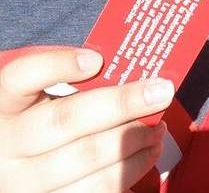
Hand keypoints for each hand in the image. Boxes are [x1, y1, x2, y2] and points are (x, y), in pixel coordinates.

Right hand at [0, 47, 174, 191]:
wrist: (14, 167)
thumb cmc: (37, 120)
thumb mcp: (38, 95)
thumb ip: (69, 77)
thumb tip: (127, 66)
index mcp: (5, 103)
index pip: (23, 75)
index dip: (59, 64)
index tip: (96, 59)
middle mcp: (7, 143)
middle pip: (67, 119)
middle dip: (123, 103)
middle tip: (162, 91)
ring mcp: (22, 182)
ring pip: (86, 159)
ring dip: (134, 139)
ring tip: (159, 125)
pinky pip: (97, 191)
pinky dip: (131, 169)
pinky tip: (149, 150)